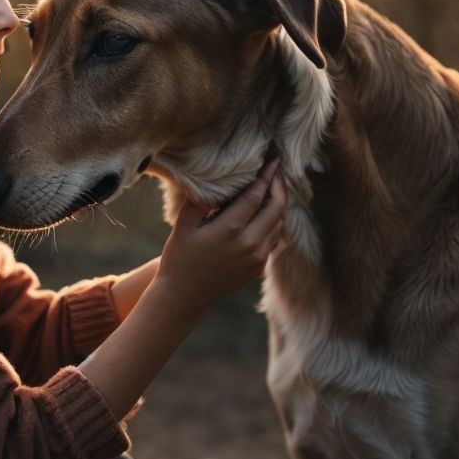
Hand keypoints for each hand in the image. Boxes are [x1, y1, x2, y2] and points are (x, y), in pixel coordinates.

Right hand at [155, 158, 285, 314]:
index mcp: (230, 230)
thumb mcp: (183, 226)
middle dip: (279, 187)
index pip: (257, 196)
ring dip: (279, 204)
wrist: (183, 298)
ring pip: (279, 224)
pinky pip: (273, 239)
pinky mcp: (258, 267)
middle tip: (275, 171)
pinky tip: (266, 212)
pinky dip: (274, 222)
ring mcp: (257, 258)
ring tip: (272, 188)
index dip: (267, 176)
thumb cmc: (179, 259)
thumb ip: (199, 201)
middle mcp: (249, 244)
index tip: (273, 160)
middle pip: (276, 208)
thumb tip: (212, 180)